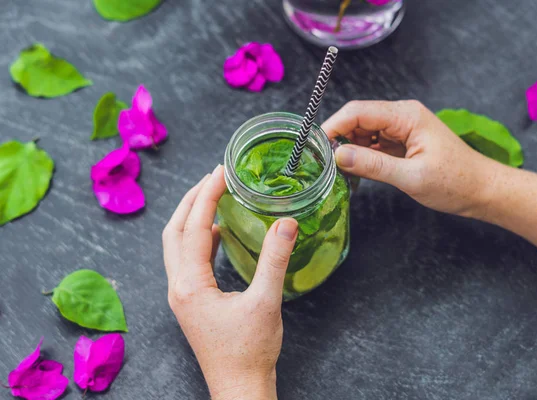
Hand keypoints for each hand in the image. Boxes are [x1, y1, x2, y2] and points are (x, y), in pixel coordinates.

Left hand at [162, 165, 297, 399]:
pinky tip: (218, 234)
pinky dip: (199, 239)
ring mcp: (182, 295)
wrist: (239, 386)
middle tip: (212, 177)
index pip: (195, 227)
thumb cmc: (250, 351)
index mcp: (190, 285)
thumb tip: (286, 223)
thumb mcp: (266, 302)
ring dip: (192, 218)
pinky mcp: (191, 301)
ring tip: (212, 196)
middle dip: (191, 200)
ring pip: (177, 245)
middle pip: (174, 231)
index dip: (207, 195)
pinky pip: (187, 260)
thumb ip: (274, 260)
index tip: (220, 171)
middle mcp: (178, 287)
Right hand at [322, 100, 498, 217]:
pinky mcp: (402, 142)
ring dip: (349, 149)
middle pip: (357, 119)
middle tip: (324, 163)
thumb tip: (338, 156)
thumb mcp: (411, 176)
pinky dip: (361, 156)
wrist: (482, 191)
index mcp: (406, 115)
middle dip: (339, 139)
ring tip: (340, 171)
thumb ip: (372, 165)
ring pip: (363, 132)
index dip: (333, 126)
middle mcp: (402, 116)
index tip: (316, 147)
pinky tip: (356, 172)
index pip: (358, 111)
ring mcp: (401, 129)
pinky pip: (373, 144)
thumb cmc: (455, 182)